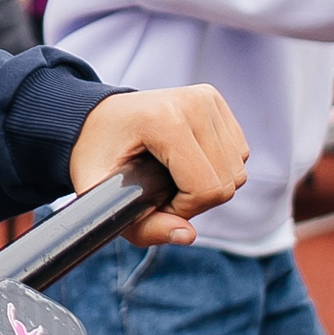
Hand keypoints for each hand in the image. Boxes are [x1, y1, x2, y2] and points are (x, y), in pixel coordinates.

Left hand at [68, 87, 247, 246]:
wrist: (94, 118)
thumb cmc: (96, 156)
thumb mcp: (103, 195)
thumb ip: (143, 228)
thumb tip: (188, 236)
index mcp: (163, 120)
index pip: (206, 188)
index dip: (184, 209)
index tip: (154, 202)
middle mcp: (192, 102)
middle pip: (227, 182)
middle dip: (197, 200)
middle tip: (162, 193)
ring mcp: (206, 98)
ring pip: (237, 170)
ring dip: (209, 185)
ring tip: (172, 178)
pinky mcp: (214, 100)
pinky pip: (239, 153)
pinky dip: (217, 168)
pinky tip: (187, 163)